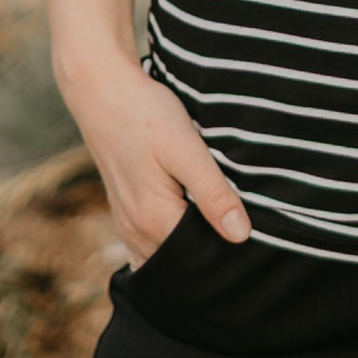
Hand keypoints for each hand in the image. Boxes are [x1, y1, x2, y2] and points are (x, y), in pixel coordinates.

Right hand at [58, 51, 251, 265]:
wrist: (102, 92)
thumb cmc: (146, 114)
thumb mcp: (187, 149)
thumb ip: (213, 193)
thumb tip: (241, 236)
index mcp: (155, 221)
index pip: (201, 262)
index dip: (230, 253)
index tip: (256, 239)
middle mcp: (137, 232)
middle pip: (182, 266)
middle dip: (211, 257)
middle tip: (243, 232)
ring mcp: (127, 225)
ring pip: (166, 258)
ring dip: (192, 250)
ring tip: (220, 226)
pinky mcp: (125, 213)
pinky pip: (152, 246)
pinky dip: (172, 244)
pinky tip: (193, 224)